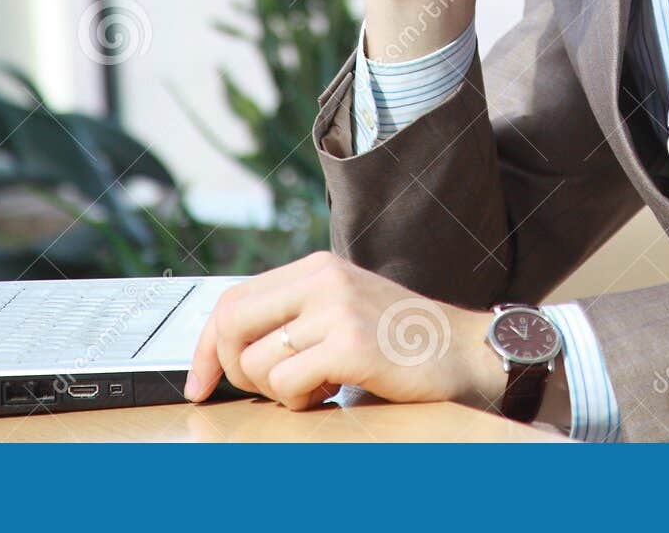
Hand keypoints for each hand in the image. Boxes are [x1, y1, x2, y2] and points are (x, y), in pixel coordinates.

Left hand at [184, 251, 504, 412]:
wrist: (469, 353)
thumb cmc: (403, 342)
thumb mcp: (343, 309)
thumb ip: (295, 317)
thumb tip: (228, 350)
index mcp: (315, 268)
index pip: (232, 299)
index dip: (204, 346)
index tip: (200, 383)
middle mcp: (321, 279)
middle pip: (229, 324)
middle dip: (233, 370)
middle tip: (265, 389)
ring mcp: (336, 309)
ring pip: (257, 362)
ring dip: (279, 391)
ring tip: (318, 386)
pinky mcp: (350, 344)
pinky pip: (288, 383)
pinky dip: (302, 400)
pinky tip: (333, 392)